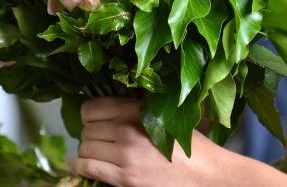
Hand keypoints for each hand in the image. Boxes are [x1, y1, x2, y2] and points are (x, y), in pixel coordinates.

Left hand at [73, 97, 286, 186]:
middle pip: (86, 129)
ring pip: (85, 148)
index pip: (91, 108)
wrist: (204, 172)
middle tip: (101, 138)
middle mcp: (126, 130)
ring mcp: (124, 155)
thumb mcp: (160, 114)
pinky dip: (82, 165)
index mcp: (135, 110)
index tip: (95, 120)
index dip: (90, 114)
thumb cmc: (185, 142)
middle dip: (91, 133)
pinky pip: (88, 167)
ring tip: (99, 152)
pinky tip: (86, 164)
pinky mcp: (125, 178)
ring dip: (89, 150)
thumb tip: (104, 107)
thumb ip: (132, 108)